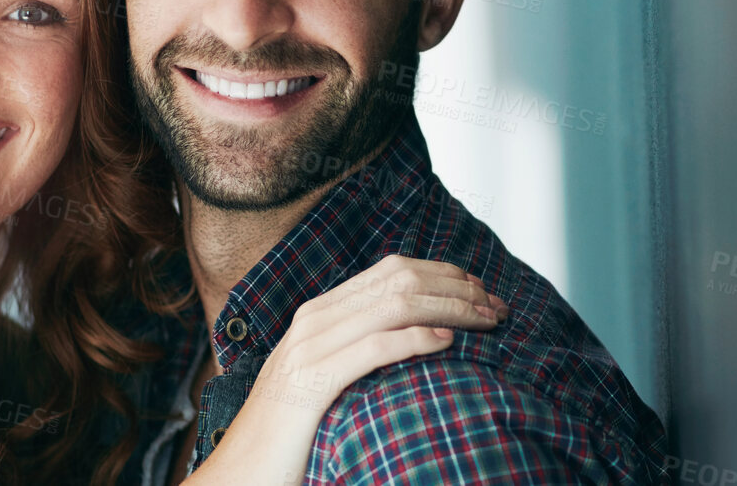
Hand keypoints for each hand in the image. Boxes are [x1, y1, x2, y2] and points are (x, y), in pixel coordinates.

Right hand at [183, 255, 503, 484]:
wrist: (238, 472)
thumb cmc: (292, 430)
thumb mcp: (327, 375)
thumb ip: (361, 347)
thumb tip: (419, 333)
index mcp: (320, 312)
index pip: (392, 270)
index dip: (445, 274)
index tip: (483, 291)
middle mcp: (314, 319)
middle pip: (400, 279)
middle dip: (457, 288)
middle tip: (498, 306)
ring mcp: (309, 348)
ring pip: (394, 305)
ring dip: (450, 308)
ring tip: (485, 321)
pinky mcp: (311, 384)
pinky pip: (373, 348)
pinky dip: (415, 339)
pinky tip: (446, 343)